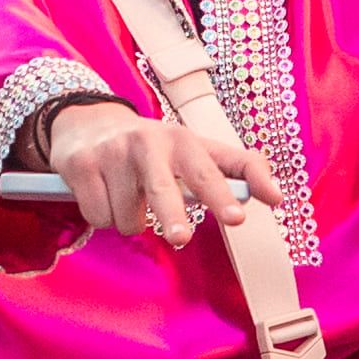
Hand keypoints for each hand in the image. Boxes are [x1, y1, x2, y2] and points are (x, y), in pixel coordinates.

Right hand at [43, 98, 265, 247]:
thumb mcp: (192, 149)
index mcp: (184, 140)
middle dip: (173, 214)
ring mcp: (114, 152)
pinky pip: (98, 215)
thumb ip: (234, 170)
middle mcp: (150, 142)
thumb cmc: (152, 147)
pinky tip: (103, 193)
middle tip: (180, 237)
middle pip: (164, 188)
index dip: (232, 190)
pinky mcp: (82, 164)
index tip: (243, 214)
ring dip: (129, 220)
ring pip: (128, 218)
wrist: (86, 121)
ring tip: (127, 197)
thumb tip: (276, 195)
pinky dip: (102, 215)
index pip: (216, 167)